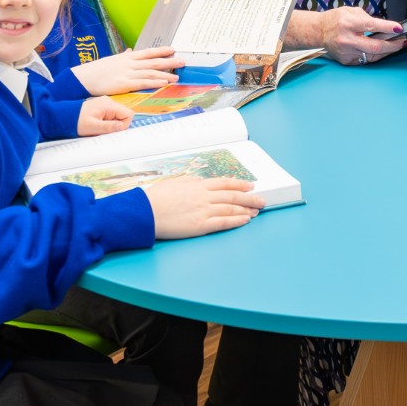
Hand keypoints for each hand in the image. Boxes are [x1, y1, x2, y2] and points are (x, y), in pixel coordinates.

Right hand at [71, 47, 186, 94]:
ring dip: (165, 73)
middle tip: (182, 61)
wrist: (83, 78)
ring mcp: (127, 73)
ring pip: (150, 71)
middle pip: (153, 61)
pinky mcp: (124, 84)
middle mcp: (129, 63)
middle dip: (169, 61)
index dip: (161, 50)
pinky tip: (163, 82)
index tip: (173, 49)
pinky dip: (154, 81)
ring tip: (177, 75)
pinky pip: (142, 82)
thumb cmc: (97, 70)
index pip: (147, 52)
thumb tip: (129, 51)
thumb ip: (123, 56)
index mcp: (127, 57)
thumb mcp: (112, 60)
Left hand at [75, 96, 132, 136]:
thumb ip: (109, 127)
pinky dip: (108, 120)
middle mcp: (109, 101)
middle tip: (104, 128)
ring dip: (112, 123)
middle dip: (117, 124)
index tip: (112, 130)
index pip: (128, 114)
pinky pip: (112, 114)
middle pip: (124, 114)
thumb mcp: (94, 127)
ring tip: (100, 125)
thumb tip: (122, 127)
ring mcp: (106, 102)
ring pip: (118, 115)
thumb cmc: (78, 122)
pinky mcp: (102, 106)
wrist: (65, 117)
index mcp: (108, 105)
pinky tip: (98, 123)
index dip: (124, 124)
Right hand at [142, 175, 265, 239]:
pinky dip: (237, 220)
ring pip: (231, 209)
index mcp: (197, 185)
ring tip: (256, 211)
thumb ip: (189, 181)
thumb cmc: (155, 198)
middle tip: (261, 199)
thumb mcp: (173, 183)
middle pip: (232, 196)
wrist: (144, 213)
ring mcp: (203, 211)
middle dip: (249, 197)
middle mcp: (203, 196)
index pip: (224, 183)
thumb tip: (200, 180)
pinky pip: (223, 222)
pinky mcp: (200, 225)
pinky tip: (245, 220)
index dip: (239, 184)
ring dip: (246, 209)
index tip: (250, 186)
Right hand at [311, 6, 406, 65]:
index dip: (387, 27)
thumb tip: (383, 26)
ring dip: (387, 52)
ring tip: (397, 46)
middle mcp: (347, 39)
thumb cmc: (335, 19)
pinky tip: (383, 50)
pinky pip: (365, 59)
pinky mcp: (346, 60)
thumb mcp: (350, 11)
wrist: (318, 31)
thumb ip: (367, 18)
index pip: (371, 25)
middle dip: (392, 45)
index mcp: (348, 23)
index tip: (399, 28)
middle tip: (403, 41)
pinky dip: (375, 55)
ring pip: (372, 56)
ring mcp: (346, 52)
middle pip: (375, 46)